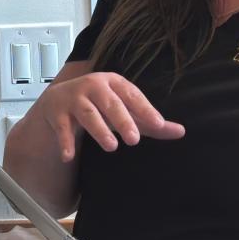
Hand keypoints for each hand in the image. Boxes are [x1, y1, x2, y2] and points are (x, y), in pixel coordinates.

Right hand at [26, 70, 183, 157]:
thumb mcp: (125, 110)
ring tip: (111, 146)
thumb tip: (181, 132)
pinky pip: (62, 128)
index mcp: (113, 82)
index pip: (132, 95)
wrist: (60, 99)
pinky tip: (69, 157)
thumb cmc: (100, 105)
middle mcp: (93, 87)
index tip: (159, 124)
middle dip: (122, 120)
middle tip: (134, 139)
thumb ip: (150, 122)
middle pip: (110, 103)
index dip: (145, 109)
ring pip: (87, 114)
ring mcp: (74, 99)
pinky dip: (65, 142)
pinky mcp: (57, 113)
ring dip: (99, 130)